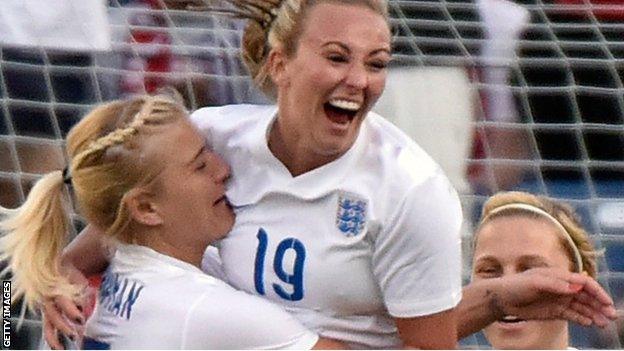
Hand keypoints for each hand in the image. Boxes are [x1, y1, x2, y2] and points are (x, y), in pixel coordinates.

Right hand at [42, 262, 87, 349]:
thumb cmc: (73, 279)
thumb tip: (84, 310)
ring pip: (48, 326)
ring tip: (62, 349)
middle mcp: (49, 301)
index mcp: (57, 290)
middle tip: (74, 336)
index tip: (80, 320)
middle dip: (63, 327)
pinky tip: (59, 348)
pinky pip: (47, 330)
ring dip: (54, 339)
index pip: (63, 302)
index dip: (71, 311)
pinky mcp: (47, 317)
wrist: (59, 273)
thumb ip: (81, 297)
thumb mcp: (79, 284)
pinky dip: (53, 340)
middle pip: (54, 316)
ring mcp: (47, 310)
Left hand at [492, 267, 616, 326]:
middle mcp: (562, 288)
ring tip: (603, 323)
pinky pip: (572, 315)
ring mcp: (559, 300)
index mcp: (559, 276)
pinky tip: (590, 323)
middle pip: (586, 296)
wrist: (501, 299)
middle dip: (599, 305)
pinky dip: (582, 319)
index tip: (606, 302)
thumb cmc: (516, 286)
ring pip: (581, 307)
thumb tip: (575, 287)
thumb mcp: (534, 282)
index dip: (597, 291)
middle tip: (611, 315)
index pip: (583, 283)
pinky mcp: (554, 311)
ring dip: (594, 313)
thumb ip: (555, 284)